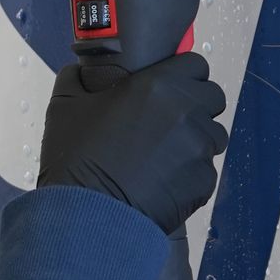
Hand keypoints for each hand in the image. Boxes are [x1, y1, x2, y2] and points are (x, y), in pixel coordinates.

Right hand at [36, 52, 227, 238]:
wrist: (87, 215)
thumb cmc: (76, 161)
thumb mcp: (64, 107)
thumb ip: (75, 79)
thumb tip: (77, 72)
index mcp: (157, 85)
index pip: (196, 64)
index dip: (184, 74)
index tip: (172, 86)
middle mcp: (186, 111)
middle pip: (213, 97)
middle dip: (197, 105)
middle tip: (170, 121)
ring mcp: (199, 148)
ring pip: (214, 135)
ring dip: (197, 140)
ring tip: (166, 155)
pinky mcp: (204, 181)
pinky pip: (206, 171)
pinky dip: (190, 175)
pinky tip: (163, 182)